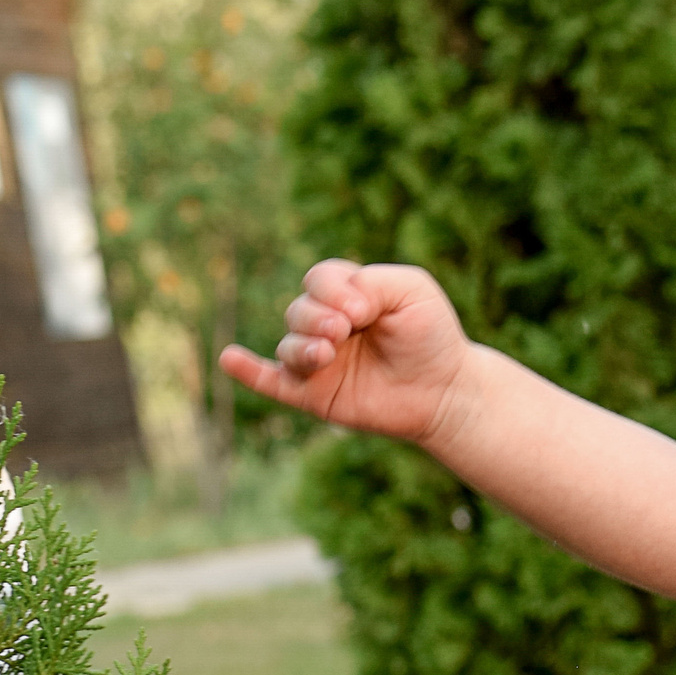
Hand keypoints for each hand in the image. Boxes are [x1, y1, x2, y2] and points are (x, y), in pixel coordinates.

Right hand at [218, 260, 476, 445]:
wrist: (446, 391)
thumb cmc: (431, 336)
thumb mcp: (413, 292)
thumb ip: (373, 281)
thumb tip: (339, 306)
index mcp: (347, 296)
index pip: (319, 279)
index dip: (333, 290)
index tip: (363, 309)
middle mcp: (326, 326)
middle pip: (298, 310)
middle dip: (317, 318)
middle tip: (345, 331)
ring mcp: (318, 361)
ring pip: (288, 346)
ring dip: (301, 347)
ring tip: (326, 354)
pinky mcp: (314, 395)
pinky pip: (270, 382)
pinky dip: (248, 372)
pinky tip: (229, 359)